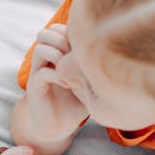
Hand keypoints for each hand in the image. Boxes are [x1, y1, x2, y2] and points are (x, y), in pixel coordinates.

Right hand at [24, 25, 88, 139]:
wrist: (58, 126)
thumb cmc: (76, 102)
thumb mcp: (90, 82)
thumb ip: (97, 67)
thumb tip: (118, 55)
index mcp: (56, 53)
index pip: (58, 28)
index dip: (70, 32)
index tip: (85, 47)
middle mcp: (45, 60)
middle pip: (45, 33)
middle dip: (62, 39)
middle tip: (75, 54)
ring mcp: (38, 71)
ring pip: (40, 48)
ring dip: (57, 54)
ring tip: (70, 67)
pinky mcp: (35, 87)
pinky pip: (42, 72)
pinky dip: (57, 75)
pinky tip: (69, 84)